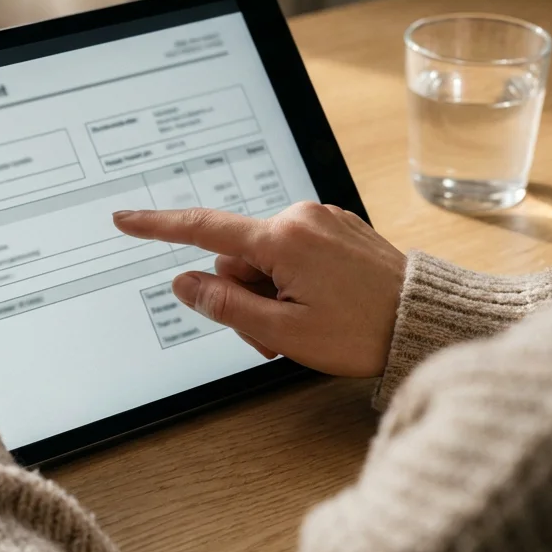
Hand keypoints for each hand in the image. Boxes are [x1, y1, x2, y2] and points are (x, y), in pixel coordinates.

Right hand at [113, 202, 405, 376]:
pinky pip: (295, 252)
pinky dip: (295, 281)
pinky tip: (323, 306)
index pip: (203, 229)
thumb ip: (226, 305)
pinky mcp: (339, 228)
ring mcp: (323, 220)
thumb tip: (185, 282)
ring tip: (306, 325)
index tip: (125, 219)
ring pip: (267, 259)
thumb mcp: (284, 331)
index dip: (157, 226)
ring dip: (272, 293)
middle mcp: (300, 217)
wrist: (426, 322)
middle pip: (238, 258)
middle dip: (245, 296)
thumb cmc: (362, 333)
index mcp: (282, 239)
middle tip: (277, 335)